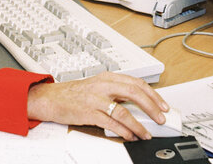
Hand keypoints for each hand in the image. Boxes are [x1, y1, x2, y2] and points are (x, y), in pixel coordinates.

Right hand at [26, 72, 169, 140]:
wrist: (50, 98)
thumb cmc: (73, 94)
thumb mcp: (97, 86)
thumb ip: (116, 92)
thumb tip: (139, 104)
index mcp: (107, 77)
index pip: (137, 83)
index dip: (153, 94)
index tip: (163, 105)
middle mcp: (103, 85)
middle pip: (134, 93)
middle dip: (152, 107)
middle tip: (161, 118)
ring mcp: (95, 99)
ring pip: (123, 110)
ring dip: (138, 124)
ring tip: (146, 133)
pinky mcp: (88, 112)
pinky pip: (110, 122)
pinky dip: (123, 130)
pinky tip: (129, 135)